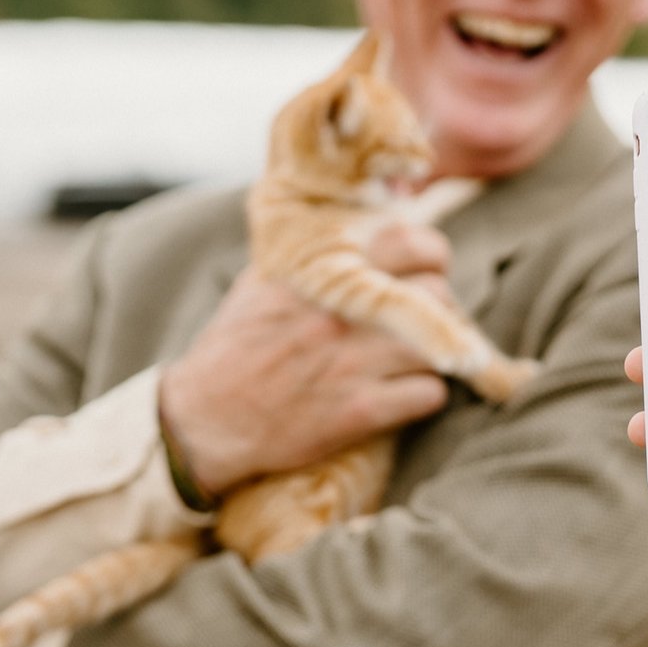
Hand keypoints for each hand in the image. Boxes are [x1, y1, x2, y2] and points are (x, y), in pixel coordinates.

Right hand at [159, 222, 456, 498]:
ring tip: (421, 358)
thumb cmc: (235, 347)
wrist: (204, 420)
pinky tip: (404, 396)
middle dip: (443, 306)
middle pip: (437, 292)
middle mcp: (341, 311)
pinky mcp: (360, 411)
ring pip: (442, 342)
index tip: (423, 271)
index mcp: (319, 271)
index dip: (429, 256)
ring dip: (441, 352)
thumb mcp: (266, 281)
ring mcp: (353, 361)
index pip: (410, 241)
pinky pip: (429, 394)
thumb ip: (314, 256)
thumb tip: (363, 227)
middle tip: (432, 321)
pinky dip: (425, 395)